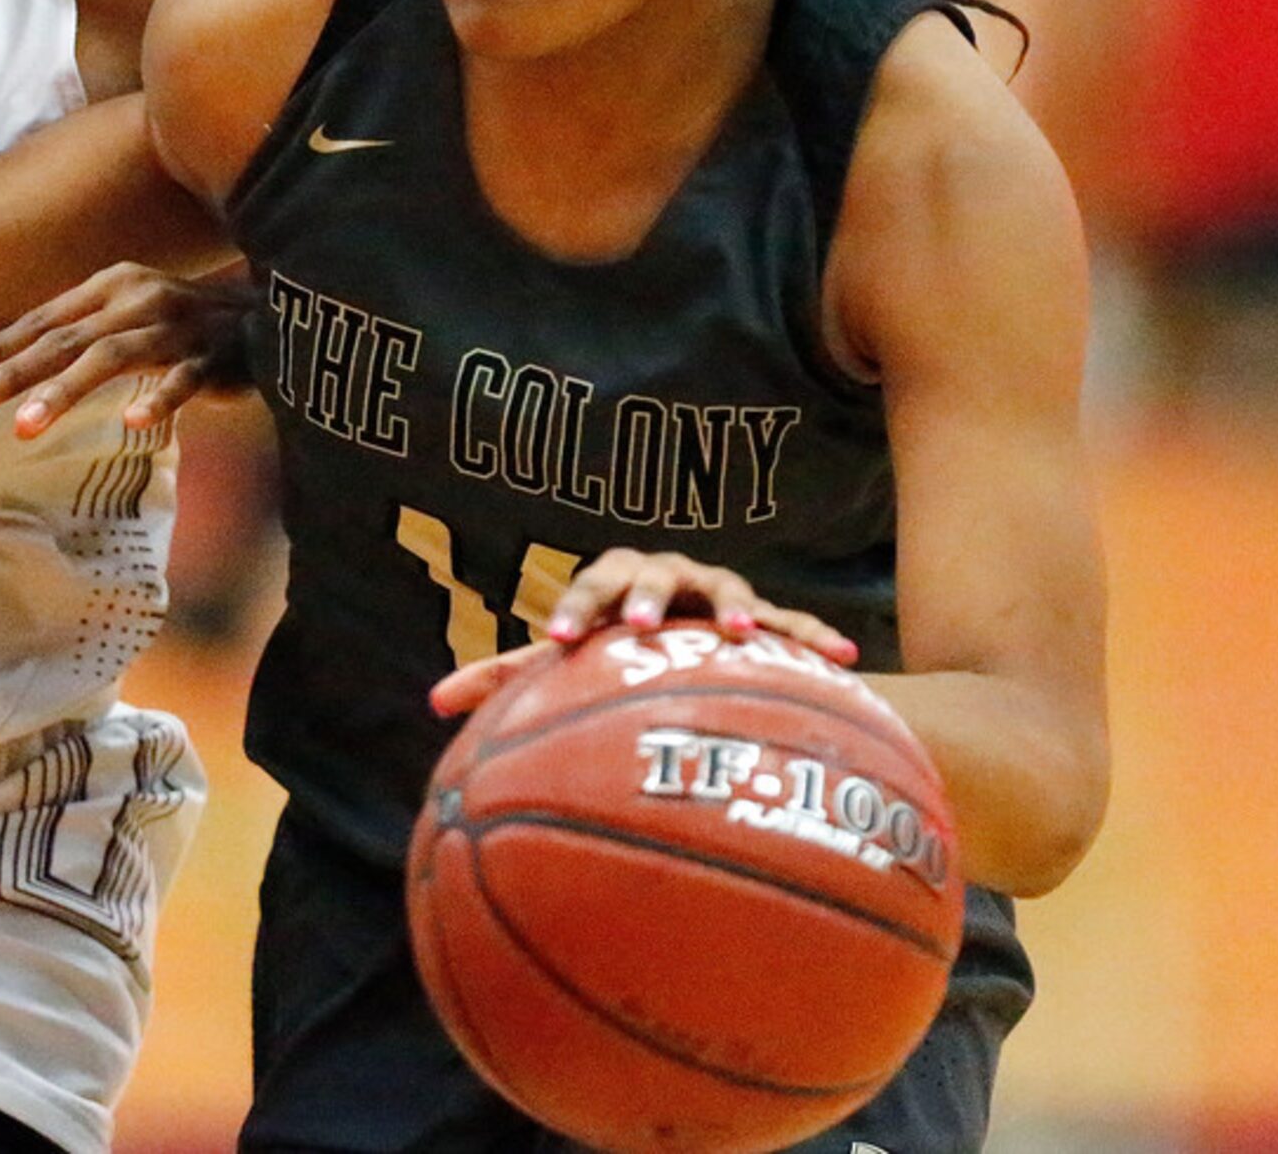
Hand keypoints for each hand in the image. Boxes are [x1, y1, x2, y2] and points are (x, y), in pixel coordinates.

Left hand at [0, 263, 254, 437]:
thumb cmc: (187, 327)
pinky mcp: (217, 357)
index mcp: (113, 286)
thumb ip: (85, 332)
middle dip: (15, 370)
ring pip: (112, 357)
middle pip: (66, 338)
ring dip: (65, 391)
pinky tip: (131, 422)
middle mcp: (139, 298)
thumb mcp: (130, 316)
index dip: (2, 344)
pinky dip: (157, 398)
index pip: (45, 319)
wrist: (271, 318)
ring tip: (25, 426)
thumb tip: (21, 361)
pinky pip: (183, 379)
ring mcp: (178, 327)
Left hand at [429, 548, 859, 716]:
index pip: (588, 588)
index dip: (573, 610)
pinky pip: (795, 626)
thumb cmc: (619, 650)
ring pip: (727, 589)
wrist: (702, 635)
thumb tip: (432, 704)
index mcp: (615, 588)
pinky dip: (814, 638)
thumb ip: (508, 678)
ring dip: (732, 607)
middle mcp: (667, 582)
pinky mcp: (768, 622)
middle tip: (638, 629)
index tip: (555, 641)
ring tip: (736, 635)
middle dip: (646, 596)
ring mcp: (719, 596)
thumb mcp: (572, 663)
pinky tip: (845, 656)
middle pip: (653, 572)